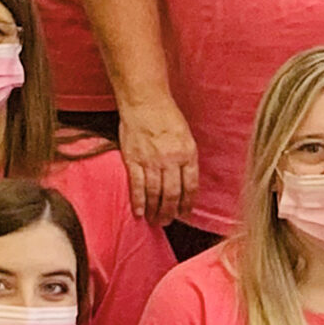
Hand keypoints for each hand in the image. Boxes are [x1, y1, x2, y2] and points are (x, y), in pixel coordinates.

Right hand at [117, 96, 197, 224]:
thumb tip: (185, 180)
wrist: (145, 103)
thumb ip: (186, 158)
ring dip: (155, 210)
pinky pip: (137, 185)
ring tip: (155, 220)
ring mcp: (151, 161)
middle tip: (167, 222)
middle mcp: (171, 160)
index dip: (188, 202)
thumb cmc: (167, 117)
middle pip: (172, 193)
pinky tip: (140, 212)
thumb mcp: (186, 137)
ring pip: (155, 193)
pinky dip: (139, 201)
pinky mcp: (133, 159)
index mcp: (188, 154)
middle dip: (170, 211)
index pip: (190, 185)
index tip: (185, 213)